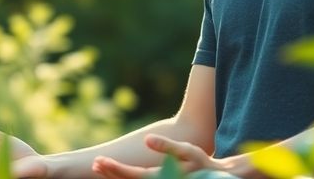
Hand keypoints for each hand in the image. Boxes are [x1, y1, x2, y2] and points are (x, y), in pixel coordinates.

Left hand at [91, 135, 222, 178]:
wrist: (218, 177)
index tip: (98, 161)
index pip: (133, 175)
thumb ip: (167, 146)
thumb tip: (147, 139)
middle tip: (95, 162)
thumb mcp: (188, 151)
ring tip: (99, 166)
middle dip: (110, 173)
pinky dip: (126, 176)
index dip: (114, 169)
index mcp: (163, 177)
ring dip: (114, 176)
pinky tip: (117, 171)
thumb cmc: (203, 162)